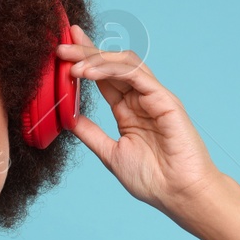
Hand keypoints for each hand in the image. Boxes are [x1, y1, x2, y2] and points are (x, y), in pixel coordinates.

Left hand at [61, 24, 222, 212]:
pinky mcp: (164, 99)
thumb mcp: (110, 153)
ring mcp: (153, 97)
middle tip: (61, 45)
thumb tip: (68, 117)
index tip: (62, 52)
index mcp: (128, 111)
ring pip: (124, 63)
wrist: (179, 194)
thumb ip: (91, 133)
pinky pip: (136, 75)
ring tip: (71, 62)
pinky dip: (111, 69)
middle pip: (111, 65)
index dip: (84, 61)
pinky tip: (88, 72)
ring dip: (95, 58)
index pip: (103, 77)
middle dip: (85, 52)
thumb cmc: (152, 180)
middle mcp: (140, 99)